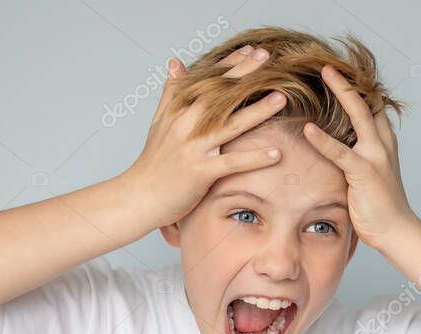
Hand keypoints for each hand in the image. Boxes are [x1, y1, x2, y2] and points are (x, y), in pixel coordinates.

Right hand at [121, 46, 287, 229]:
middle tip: (268, 58)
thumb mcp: (159, 122)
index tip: (252, 51)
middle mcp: (186, 125)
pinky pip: (231, 163)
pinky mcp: (199, 172)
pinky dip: (253, 158)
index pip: (208, 81)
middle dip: (245, 75)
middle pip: (219, 95)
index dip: (231, 65)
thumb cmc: (153, 162)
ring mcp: (193, 148)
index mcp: (179, 112)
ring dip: (257, 111)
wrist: (139, 196)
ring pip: (229, 125)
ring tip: (281, 98)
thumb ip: (171, 92)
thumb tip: (175, 62)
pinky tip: (275, 153)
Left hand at [301, 65, 417, 250]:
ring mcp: (376, 156)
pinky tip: (308, 129)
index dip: (357, 87)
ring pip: (360, 114)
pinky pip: (341, 152)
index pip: (372, 105)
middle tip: (329, 62)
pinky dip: (323, 140)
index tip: (337, 72)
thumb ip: (356, 156)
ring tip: (323, 74)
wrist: (398, 231)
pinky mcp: (365, 173)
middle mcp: (383, 143)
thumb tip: (334, 148)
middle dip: (350, 79)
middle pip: (369, 100)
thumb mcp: (370, 174)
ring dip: (342, 91)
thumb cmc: (381, 206)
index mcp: (384, 142)